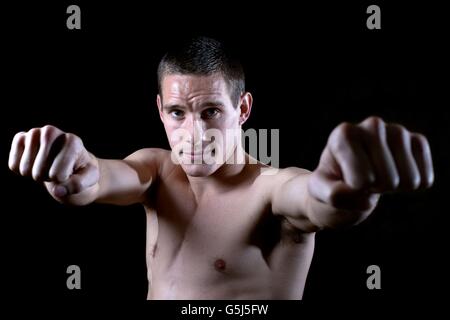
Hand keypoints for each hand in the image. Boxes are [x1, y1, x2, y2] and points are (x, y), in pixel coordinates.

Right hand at [8, 125, 98, 202]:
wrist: (71, 163)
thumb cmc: (82, 170)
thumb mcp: (90, 179)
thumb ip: (78, 185)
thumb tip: (57, 190)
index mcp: (72, 141)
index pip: (57, 173)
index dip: (62, 180)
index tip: (70, 172)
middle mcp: (51, 132)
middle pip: (39, 172)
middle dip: (47, 178)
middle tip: (58, 170)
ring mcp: (34, 133)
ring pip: (25, 169)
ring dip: (35, 175)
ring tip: (48, 166)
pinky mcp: (20, 138)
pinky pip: (13, 165)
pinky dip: (22, 171)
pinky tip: (35, 164)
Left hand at [308, 117, 433, 211]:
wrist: (346, 182)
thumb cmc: (331, 185)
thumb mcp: (319, 192)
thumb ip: (332, 195)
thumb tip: (365, 197)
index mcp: (344, 133)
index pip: (363, 179)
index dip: (354, 190)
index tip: (344, 180)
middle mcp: (372, 125)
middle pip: (387, 181)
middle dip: (374, 189)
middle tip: (361, 180)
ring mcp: (397, 131)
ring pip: (409, 180)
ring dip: (392, 189)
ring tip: (375, 177)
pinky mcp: (417, 142)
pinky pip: (425, 178)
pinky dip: (411, 187)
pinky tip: (395, 175)